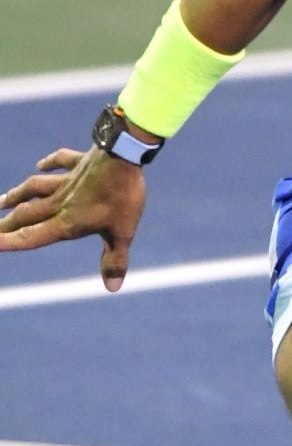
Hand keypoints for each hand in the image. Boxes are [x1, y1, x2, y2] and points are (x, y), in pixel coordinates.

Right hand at [0, 146, 146, 291]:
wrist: (124, 157)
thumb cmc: (123, 198)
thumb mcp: (122, 233)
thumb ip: (115, 260)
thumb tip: (112, 288)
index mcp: (67, 222)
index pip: (32, 237)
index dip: (10, 243)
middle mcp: (60, 202)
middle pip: (27, 214)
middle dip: (7, 224)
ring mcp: (68, 180)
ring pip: (35, 188)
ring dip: (17, 195)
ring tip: (2, 202)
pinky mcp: (79, 162)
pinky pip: (59, 161)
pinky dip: (48, 163)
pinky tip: (40, 164)